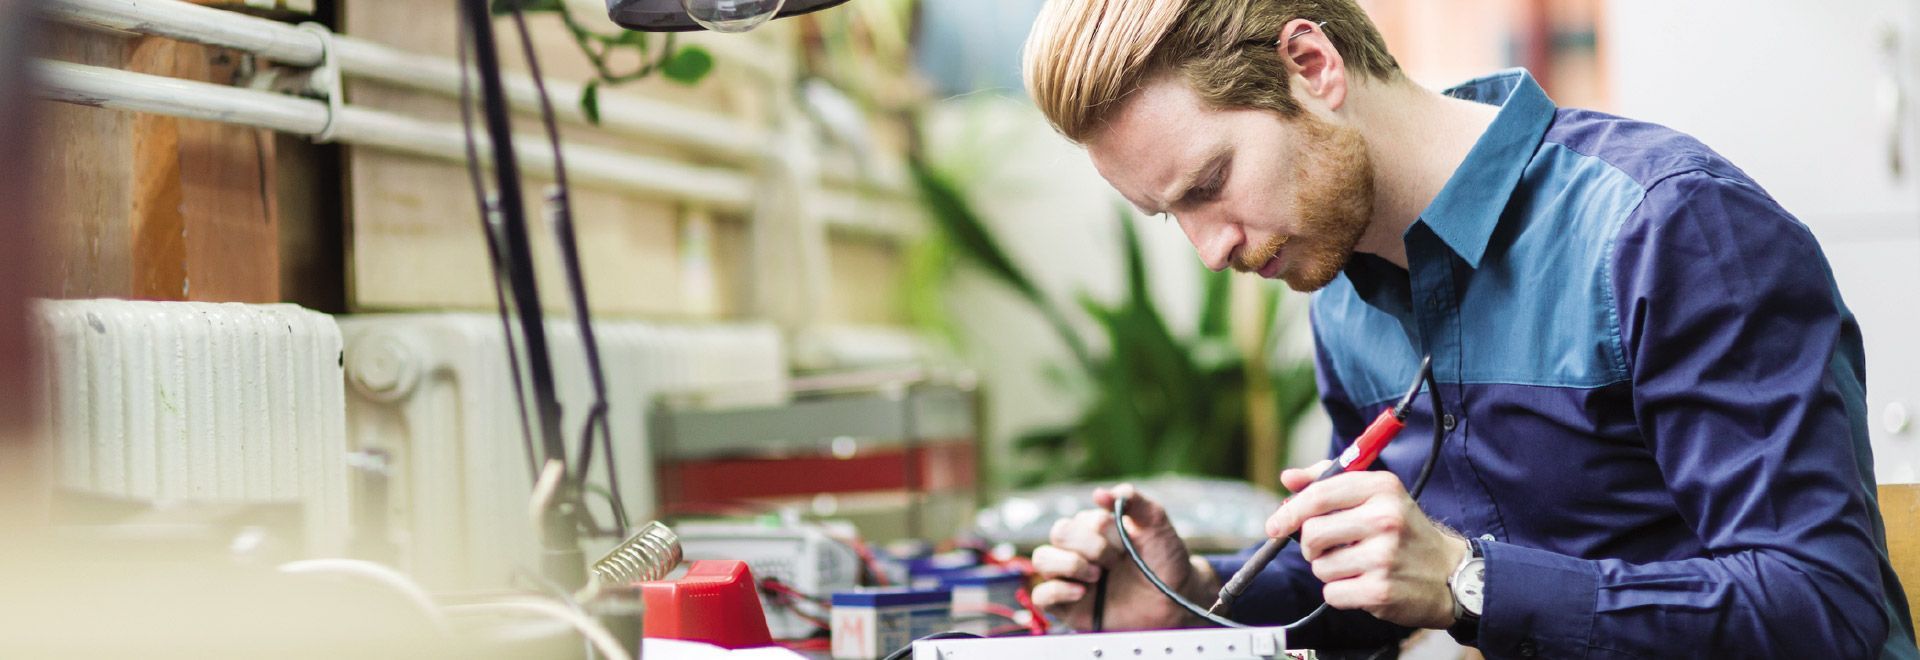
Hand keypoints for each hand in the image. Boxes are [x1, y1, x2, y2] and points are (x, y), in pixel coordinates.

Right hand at [1028, 483, 1219, 630]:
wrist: (1173, 604)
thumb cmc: (1164, 563)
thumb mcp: (1156, 525)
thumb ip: (1134, 501)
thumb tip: (1099, 493)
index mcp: (1094, 528)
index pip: (1081, 519)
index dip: (1105, 531)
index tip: (1128, 546)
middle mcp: (1078, 550)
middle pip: (1059, 533)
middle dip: (1091, 547)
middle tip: (1115, 562)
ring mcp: (1070, 577)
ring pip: (1042, 558)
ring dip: (1070, 564)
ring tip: (1097, 576)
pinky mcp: (1066, 606)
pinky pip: (1040, 595)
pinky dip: (1057, 590)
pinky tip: (1081, 592)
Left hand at [1269, 460, 1467, 628]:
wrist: (1449, 574)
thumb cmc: (1404, 531)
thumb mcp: (1377, 496)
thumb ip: (1329, 482)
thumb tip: (1288, 479)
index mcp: (1382, 488)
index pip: (1319, 494)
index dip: (1290, 511)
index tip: (1275, 524)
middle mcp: (1385, 519)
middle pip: (1311, 533)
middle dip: (1310, 544)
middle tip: (1327, 547)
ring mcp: (1384, 556)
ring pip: (1319, 566)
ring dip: (1328, 569)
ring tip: (1355, 564)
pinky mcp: (1380, 590)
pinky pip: (1331, 592)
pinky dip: (1340, 591)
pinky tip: (1363, 583)